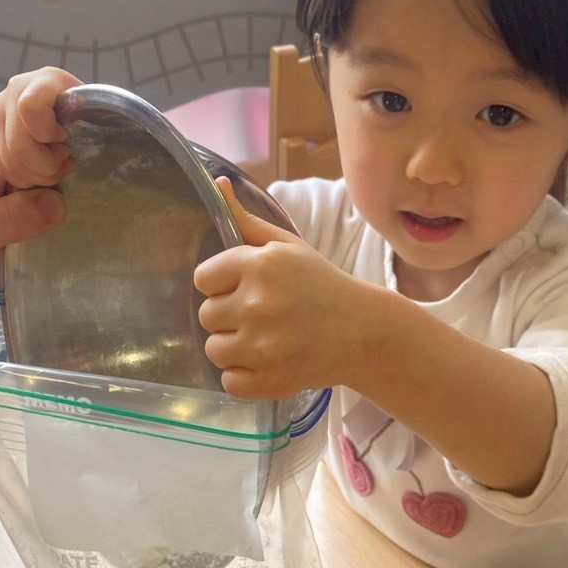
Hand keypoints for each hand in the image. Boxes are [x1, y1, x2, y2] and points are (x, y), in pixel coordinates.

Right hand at [0, 66, 81, 188]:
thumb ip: (89, 122)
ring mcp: (0, 111)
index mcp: (45, 80)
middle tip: (65, 162)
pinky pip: (2, 166)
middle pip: (18, 145)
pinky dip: (23, 178)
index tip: (65, 138)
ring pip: (9, 161)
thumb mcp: (97, 113)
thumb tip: (67, 147)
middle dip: (46, 166)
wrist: (77, 116)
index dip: (47, 132)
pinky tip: (40, 171)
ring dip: (36, 176)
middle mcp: (16, 90)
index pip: (30, 109)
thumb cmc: (92, 117)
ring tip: (56, 168)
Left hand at [194, 178, 371, 399]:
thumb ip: (248, 220)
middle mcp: (258, 304)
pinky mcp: (270, 380)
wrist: (365, 331)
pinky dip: (244, 376)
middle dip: (228, 316)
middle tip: (261, 316)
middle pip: (206, 315)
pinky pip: (230, 382)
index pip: (203, 278)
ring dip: (233, 348)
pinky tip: (266, 363)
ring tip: (263, 340)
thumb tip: (218, 185)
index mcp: (260, 265)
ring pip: (214, 350)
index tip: (247, 288)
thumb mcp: (288, 246)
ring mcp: (263, 346)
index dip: (223, 284)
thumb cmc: (322, 285)